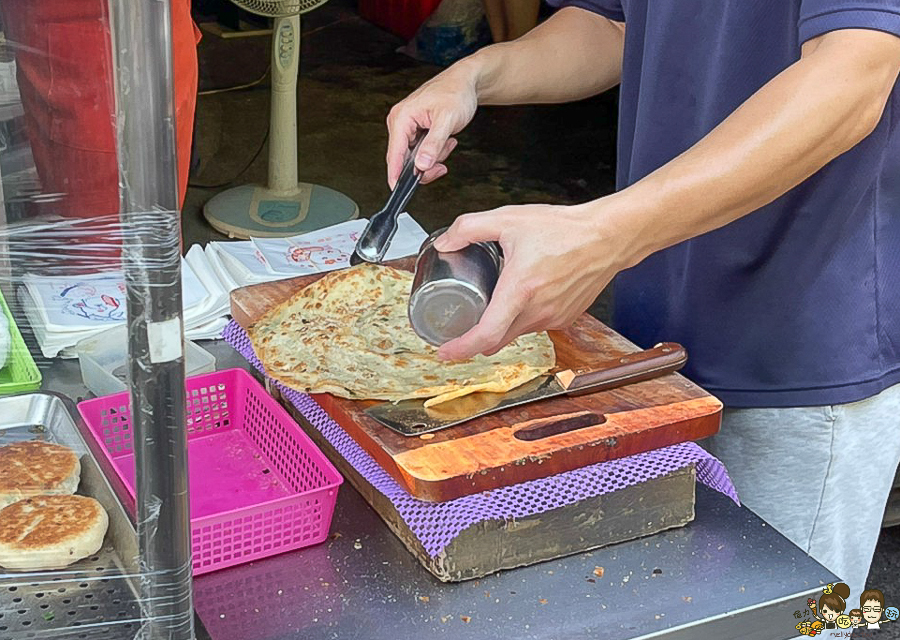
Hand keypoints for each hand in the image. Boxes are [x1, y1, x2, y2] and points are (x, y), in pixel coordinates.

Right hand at [386, 63, 479, 187]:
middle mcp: (401, 123)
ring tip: (447, 139)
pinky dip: (436, 151)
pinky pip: (422, 152)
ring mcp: (408, 128)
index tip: (398, 190)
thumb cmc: (456, 92)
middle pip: (405, 160)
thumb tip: (421, 165)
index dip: (396, 175)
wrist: (466, 83)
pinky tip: (445, 138)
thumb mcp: (447, 120)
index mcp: (402, 118)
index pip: (395, 154)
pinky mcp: (416, 131)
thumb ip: (433, 145)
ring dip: (435, 155)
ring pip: (416, 158)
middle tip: (442, 164)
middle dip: (426, 164)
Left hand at [433, 198, 635, 360]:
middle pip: (497, 341)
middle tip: (457, 331)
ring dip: (499, 327)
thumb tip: (445, 242)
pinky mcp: (565, 318)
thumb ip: (470, 228)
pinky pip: (534, 325)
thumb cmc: (565, 229)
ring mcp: (553, 318)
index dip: (461, 348)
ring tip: (490, 305)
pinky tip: (519, 299)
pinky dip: (521, 319)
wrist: (607, 237)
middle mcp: (537, 310)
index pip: (486, 334)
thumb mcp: (509, 219)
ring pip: (515, 333)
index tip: (445, 351)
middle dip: (474, 341)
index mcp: (520, 290)